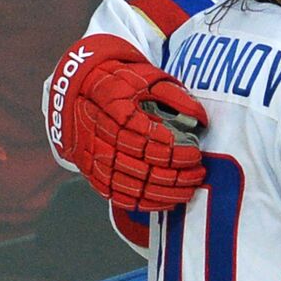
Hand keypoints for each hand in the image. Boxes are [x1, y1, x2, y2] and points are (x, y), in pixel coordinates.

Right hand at [47, 34, 206, 210]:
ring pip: (127, 183)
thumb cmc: (121, 82)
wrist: (79, 90)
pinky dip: (141, 202)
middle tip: (198, 173)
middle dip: (172, 173)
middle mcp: (98, 135)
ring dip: (161, 191)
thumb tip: (201, 118)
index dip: (169, 149)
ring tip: (189, 190)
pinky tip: (165, 201)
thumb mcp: (148, 78)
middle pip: (137, 163)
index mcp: (112, 107)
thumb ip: (174, 96)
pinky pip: (115, 194)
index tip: (194, 153)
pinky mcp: (90, 172)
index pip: (142, 137)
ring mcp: (92, 156)